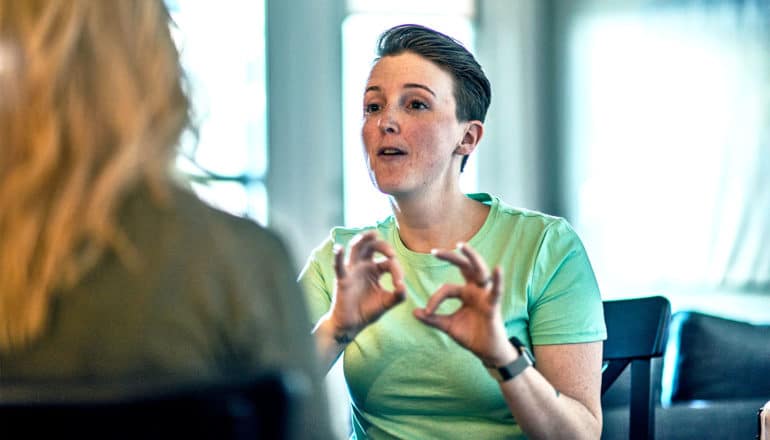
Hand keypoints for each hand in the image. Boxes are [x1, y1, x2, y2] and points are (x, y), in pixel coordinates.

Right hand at [326, 231, 405, 342]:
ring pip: (356, 248)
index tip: (399, 285)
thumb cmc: (368, 311)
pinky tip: (339, 248)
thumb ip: (398, 295)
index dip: (396, 270)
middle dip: (383, 246)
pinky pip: (338, 265)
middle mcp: (363, 266)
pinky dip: (338, 256)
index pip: (388, 262)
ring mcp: (352, 271)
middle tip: (392, 254)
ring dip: (363, 239)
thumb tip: (403, 286)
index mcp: (375, 270)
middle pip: (372, 246)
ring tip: (371, 234)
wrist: (352, 325)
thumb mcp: (387, 302)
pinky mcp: (342, 279)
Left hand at [413, 242, 515, 365]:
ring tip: (462, 246)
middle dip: (450, 257)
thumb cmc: (471, 336)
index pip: (446, 288)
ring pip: (480, 271)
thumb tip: (414, 311)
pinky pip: (496, 291)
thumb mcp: (448, 326)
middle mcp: (475, 290)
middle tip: (434, 251)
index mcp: (465, 293)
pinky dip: (498, 280)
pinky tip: (498, 269)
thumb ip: (432, 318)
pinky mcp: (493, 306)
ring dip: (471, 257)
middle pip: (464, 267)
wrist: (486, 352)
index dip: (435, 299)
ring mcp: (485, 295)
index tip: (426, 312)